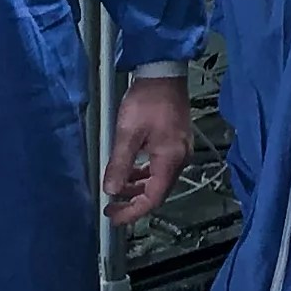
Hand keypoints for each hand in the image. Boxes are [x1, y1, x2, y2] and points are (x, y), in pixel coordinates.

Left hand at [105, 72, 190, 224]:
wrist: (164, 74)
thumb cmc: (147, 100)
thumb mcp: (128, 132)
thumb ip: (120, 163)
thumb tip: (111, 189)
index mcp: (170, 160)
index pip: (153, 198)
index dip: (132, 212)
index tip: (113, 217)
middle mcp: (179, 159)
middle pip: (158, 192)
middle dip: (133, 202)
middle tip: (111, 207)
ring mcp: (180, 151)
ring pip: (159, 180)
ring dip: (138, 188)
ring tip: (117, 190)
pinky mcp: (176, 143)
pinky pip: (160, 168)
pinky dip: (145, 175)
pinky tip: (131, 172)